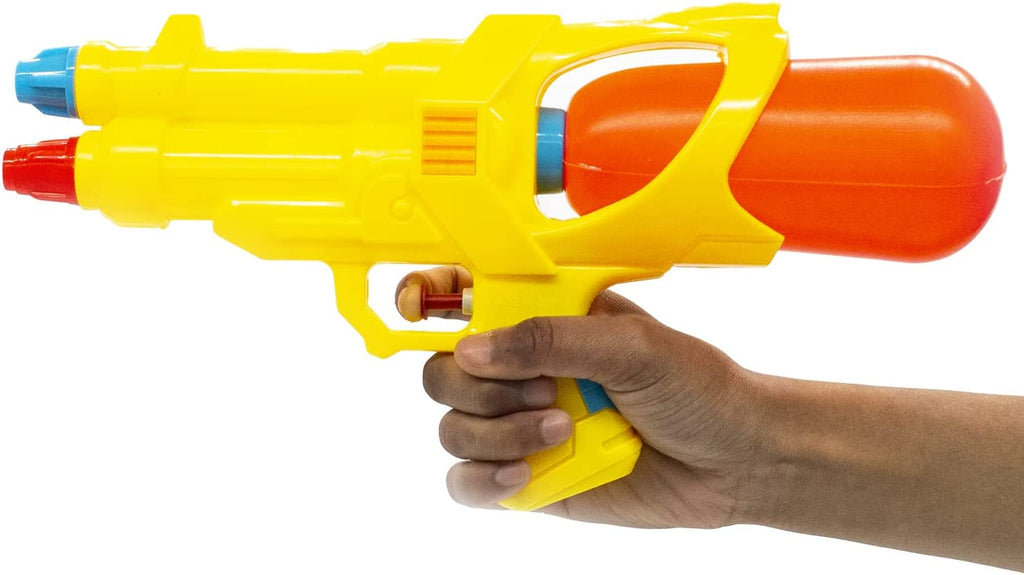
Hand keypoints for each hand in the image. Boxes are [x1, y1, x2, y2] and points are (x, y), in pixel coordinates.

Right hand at [395, 267, 770, 527]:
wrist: (735, 463)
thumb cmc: (699, 390)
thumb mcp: (634, 347)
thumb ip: (553, 338)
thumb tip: (473, 349)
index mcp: (546, 318)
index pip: (466, 297)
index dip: (429, 297)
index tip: (420, 309)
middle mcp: (524, 369)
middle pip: (443, 371)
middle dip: (480, 385)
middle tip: (543, 389)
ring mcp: (521, 425)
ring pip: (453, 427)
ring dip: (496, 433)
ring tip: (561, 430)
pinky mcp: (528, 478)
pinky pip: (467, 482)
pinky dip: (483, 481)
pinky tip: (525, 475)